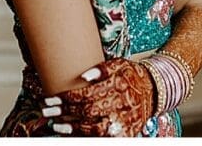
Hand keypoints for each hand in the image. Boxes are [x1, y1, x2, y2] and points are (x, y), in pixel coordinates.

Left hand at [40, 57, 154, 136]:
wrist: (154, 90)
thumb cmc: (130, 75)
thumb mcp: (119, 64)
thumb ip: (101, 69)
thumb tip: (83, 76)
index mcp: (118, 85)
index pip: (87, 94)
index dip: (66, 98)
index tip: (50, 99)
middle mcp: (121, 104)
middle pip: (88, 111)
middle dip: (64, 112)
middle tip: (47, 111)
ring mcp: (124, 121)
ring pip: (95, 129)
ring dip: (72, 129)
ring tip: (55, 126)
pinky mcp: (125, 133)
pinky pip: (103, 138)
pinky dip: (86, 137)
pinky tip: (73, 135)